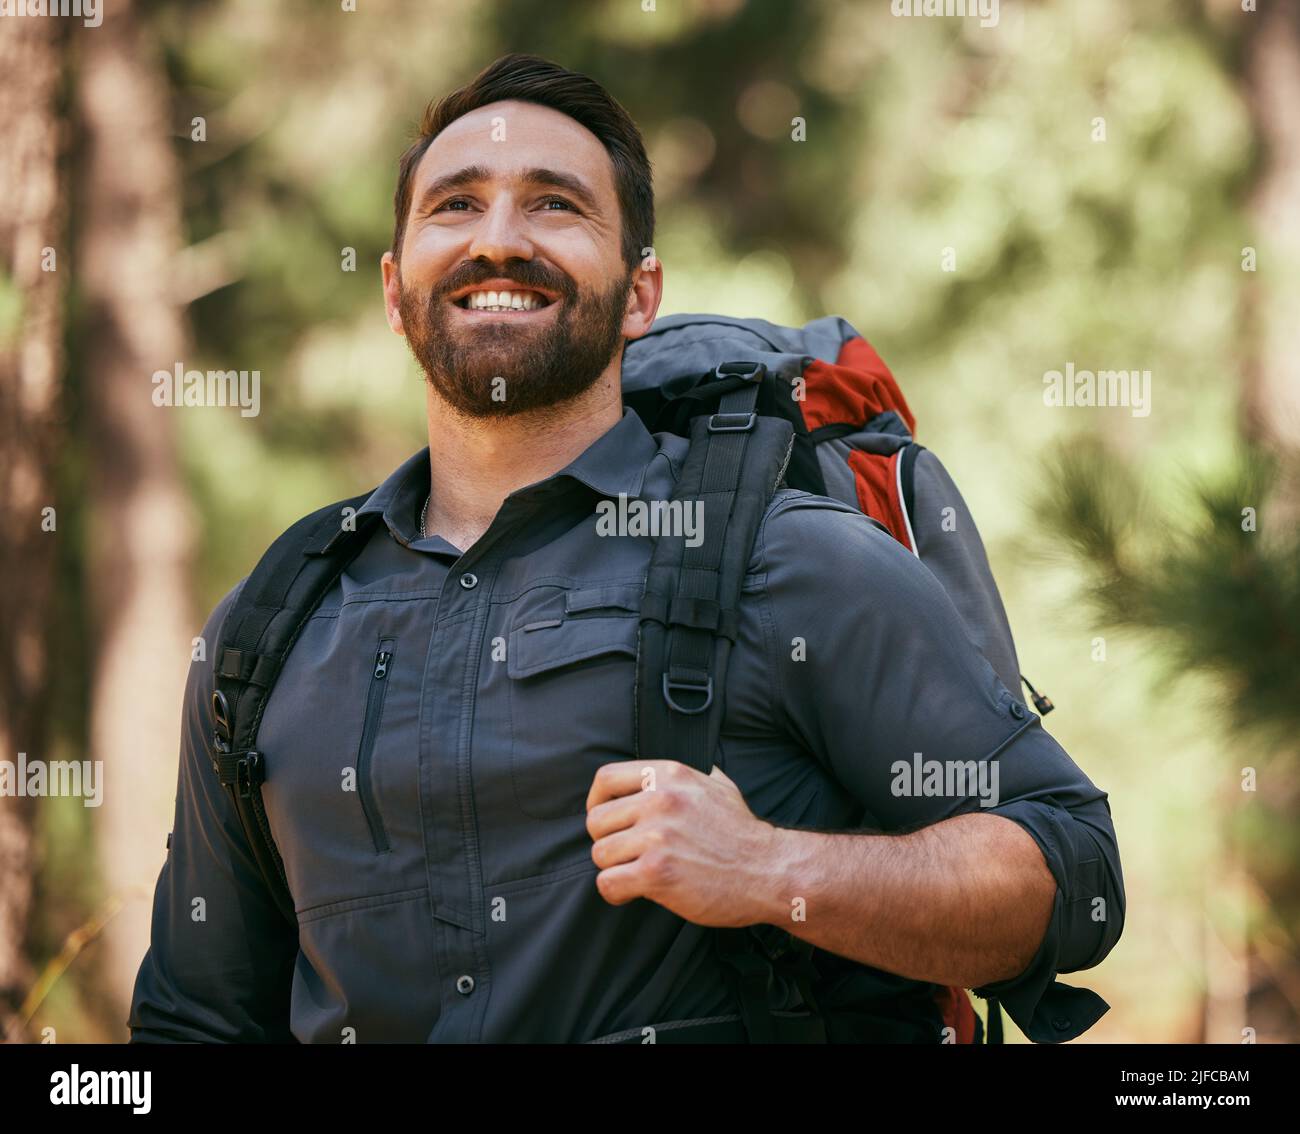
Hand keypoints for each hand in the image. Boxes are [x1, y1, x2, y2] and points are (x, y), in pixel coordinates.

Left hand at [585, 759, 780, 927]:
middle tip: (627, 855)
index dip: (596, 802)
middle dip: (607, 842)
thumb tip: (669, 774)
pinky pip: (609, 883)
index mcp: (670, 775)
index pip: (606, 779)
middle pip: (596, 821)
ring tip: (636, 874)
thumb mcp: (719, 785)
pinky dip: (616, 892)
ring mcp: (658, 837)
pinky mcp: (658, 873)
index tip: (605, 819)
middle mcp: (660, 801)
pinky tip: (634, 891)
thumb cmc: (742, 833)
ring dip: (614, 869)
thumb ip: (692, 775)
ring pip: (600, 854)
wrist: (769, 871)